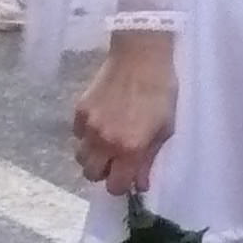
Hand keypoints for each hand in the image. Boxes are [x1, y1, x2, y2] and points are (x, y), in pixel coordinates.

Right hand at [71, 31, 177, 196]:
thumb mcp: (166, 127)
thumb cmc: (162, 91)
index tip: (130, 178)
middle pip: (92, 175)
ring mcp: (87, 127)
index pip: (115, 186)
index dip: (122, 186)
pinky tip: (101, 123)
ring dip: (94, 157)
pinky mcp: (78, 112)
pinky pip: (76, 136)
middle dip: (105, 173)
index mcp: (129, 148)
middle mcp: (104, 142)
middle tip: (119, 160)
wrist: (141, 56)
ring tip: (109, 143)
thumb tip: (141, 185)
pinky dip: (86, 136)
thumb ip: (150, 159)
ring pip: (80, 158)